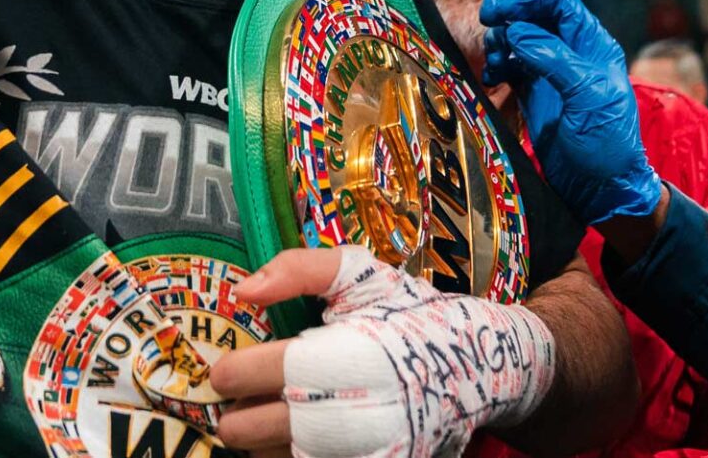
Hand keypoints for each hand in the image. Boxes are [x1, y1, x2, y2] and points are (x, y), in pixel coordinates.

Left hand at [211, 247, 554, 457]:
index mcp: (342, 357)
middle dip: (238, 417)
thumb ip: (299, 269)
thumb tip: (244, 290)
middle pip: (254, 430)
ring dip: (262, 446)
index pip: (255, 375)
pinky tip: (296, 442)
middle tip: (240, 404)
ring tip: (268, 423)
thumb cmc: (411, 316)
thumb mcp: (362, 274)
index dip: (232, 373)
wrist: (480, 368)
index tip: (227, 370)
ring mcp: (364, 452)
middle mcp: (350, 413)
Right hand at [480, 0, 663, 228]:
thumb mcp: (587, 97)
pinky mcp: (535, 94)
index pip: (559, 5)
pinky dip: (498, 67)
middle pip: (535, 17)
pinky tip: (492, 78)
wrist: (602, 191)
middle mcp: (572, 54)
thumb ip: (553, 59)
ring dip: (501, 43)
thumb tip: (517, 32)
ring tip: (493, 61)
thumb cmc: (607, 143)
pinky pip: (511, 67)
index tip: (498, 9)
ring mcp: (552, 74)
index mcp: (593, 46)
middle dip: (509, 17)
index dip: (528, 0)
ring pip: (520, 40)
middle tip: (486, 25)